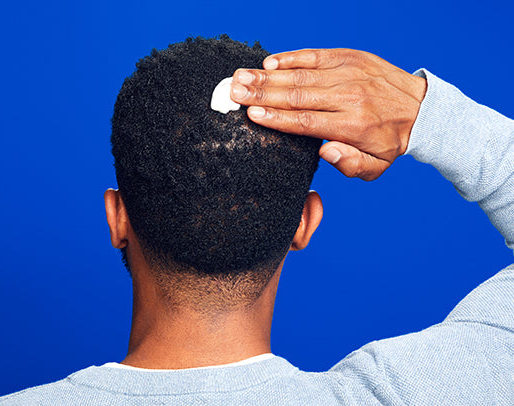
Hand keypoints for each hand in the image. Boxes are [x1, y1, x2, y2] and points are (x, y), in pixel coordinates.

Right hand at [230, 49, 426, 180]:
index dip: (276, 118)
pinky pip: (315, 56)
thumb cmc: (390, 141)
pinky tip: (269, 63)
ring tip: (241, 77)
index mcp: (352, 126)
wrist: (422, 109)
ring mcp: (348, 74)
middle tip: (233, 92)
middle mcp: (348, 97)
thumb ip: (349, 164)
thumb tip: (324, 151)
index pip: (306, 122)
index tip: (250, 115)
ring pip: (301, 76)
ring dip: (268, 77)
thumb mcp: (375, 166)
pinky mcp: (349, 57)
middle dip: (262, 94)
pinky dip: (291, 58)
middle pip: (297, 96)